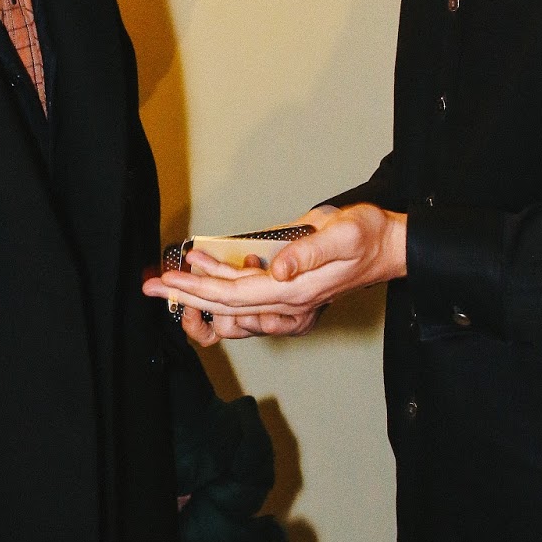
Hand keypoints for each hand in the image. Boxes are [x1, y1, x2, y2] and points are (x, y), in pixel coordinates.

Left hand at [143, 204, 406, 338]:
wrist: (391, 247)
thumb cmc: (369, 238)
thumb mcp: (343, 236)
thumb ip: (308, 252)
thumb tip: (275, 268)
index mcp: (296, 291)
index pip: (234, 295)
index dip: (198, 289)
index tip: (168, 282)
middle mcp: (288, 302)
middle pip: (225, 305)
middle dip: (186, 295)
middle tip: (150, 287)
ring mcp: (288, 300)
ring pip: (234, 301)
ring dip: (202, 286)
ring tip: (174, 269)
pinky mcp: (289, 291)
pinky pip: (248, 293)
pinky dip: (222, 280)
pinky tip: (208, 261)